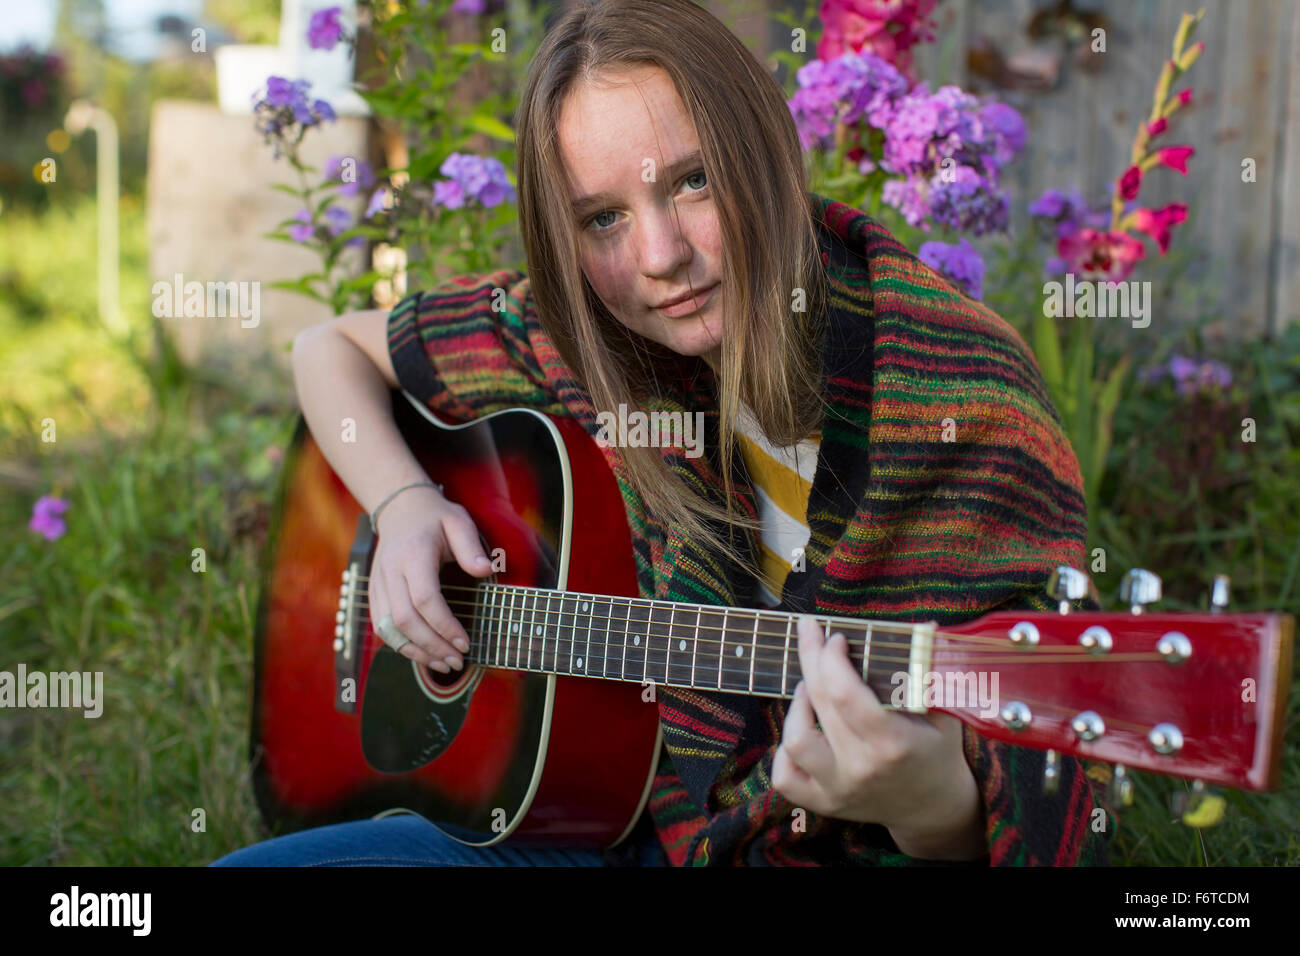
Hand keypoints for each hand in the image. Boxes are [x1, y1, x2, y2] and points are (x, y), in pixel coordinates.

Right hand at [368, 486, 493, 672]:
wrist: (399, 507)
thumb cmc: (434, 518)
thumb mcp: (458, 522)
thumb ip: (471, 547)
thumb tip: (487, 570)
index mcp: (413, 554)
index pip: (424, 599)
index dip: (444, 625)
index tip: (465, 642)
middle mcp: (390, 571)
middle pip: (404, 619)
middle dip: (432, 646)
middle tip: (457, 661)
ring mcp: (378, 583)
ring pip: (388, 628)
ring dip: (415, 652)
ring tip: (443, 665)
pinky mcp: (374, 593)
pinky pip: (381, 627)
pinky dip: (401, 645)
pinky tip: (423, 654)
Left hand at [771, 616, 986, 859]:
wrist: (935, 808)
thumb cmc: (938, 751)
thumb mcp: (945, 712)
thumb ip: (930, 672)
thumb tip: (928, 628)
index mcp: (892, 743)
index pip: (845, 693)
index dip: (831, 659)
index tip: (835, 637)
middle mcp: (861, 768)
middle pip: (820, 704)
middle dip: (812, 659)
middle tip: (812, 636)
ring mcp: (839, 788)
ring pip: (795, 741)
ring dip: (796, 707)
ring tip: (809, 688)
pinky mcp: (824, 803)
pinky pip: (785, 777)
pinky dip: (784, 751)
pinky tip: (802, 728)